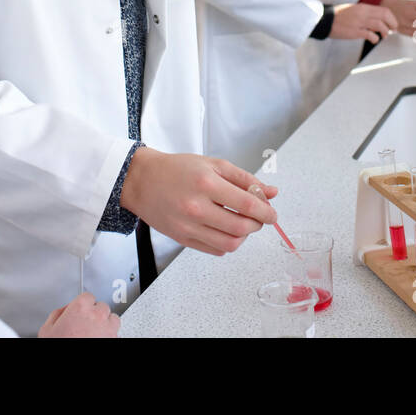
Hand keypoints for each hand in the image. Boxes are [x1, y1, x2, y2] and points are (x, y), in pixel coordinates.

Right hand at [38, 292, 120, 337]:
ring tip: (95, 331)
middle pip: (101, 306)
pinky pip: (115, 332)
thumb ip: (57, 314)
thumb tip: (63, 311)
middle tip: (85, 323)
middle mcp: (97, 315)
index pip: (87, 296)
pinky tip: (99, 338)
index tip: (80, 310)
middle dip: (94, 313)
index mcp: (80, 308)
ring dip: (106, 322)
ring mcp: (107, 328)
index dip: (83, 304)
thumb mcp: (47, 329)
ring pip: (113, 318)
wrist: (67, 362)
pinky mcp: (113, 339)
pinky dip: (109, 335)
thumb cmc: (59, 344)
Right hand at [120, 148, 279, 255]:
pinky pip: (215, 250)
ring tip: (242, 223)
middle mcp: (196, 207)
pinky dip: (227, 243)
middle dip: (257, 224)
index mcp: (206, 183)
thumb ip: (245, 179)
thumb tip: (271, 192)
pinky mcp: (182, 239)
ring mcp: (188, 226)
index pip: (247, 204)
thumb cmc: (177, 169)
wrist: (142, 180)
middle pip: (241, 228)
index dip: (266, 212)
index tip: (272, 213)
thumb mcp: (214, 164)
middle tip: (259, 217)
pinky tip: (225, 230)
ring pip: (229, 243)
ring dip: (244, 236)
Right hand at [328, 2, 397, 42]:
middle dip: (392, 24)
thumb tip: (378, 20)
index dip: (392, 18)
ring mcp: (359, 22)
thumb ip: (366, 13)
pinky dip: (375, 38)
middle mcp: (363, 13)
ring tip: (383, 36)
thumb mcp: (354, 9)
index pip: (384, 10)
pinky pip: (370, 34)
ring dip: (384, 32)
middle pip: (384, 16)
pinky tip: (373, 40)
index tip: (392, 25)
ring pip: (379, 25)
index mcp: (363, 7)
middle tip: (392, 31)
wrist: (325, 20)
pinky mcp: (354, 31)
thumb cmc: (339, 16)